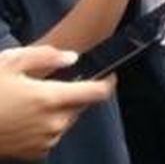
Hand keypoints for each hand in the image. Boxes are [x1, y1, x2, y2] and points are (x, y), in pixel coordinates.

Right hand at [0, 46, 113, 160]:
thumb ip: (46, 56)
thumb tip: (72, 59)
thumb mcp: (10, 62)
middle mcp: (53, 123)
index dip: (107, 82)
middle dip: (75, 94)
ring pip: (67, 121)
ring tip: (32, 101)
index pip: (98, 93)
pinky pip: (51, 135)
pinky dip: (46, 126)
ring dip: (60, 111)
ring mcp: (44, 141)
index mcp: (51, 99)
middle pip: (81, 106)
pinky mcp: (33, 154)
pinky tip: (26, 117)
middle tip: (52, 85)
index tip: (108, 74)